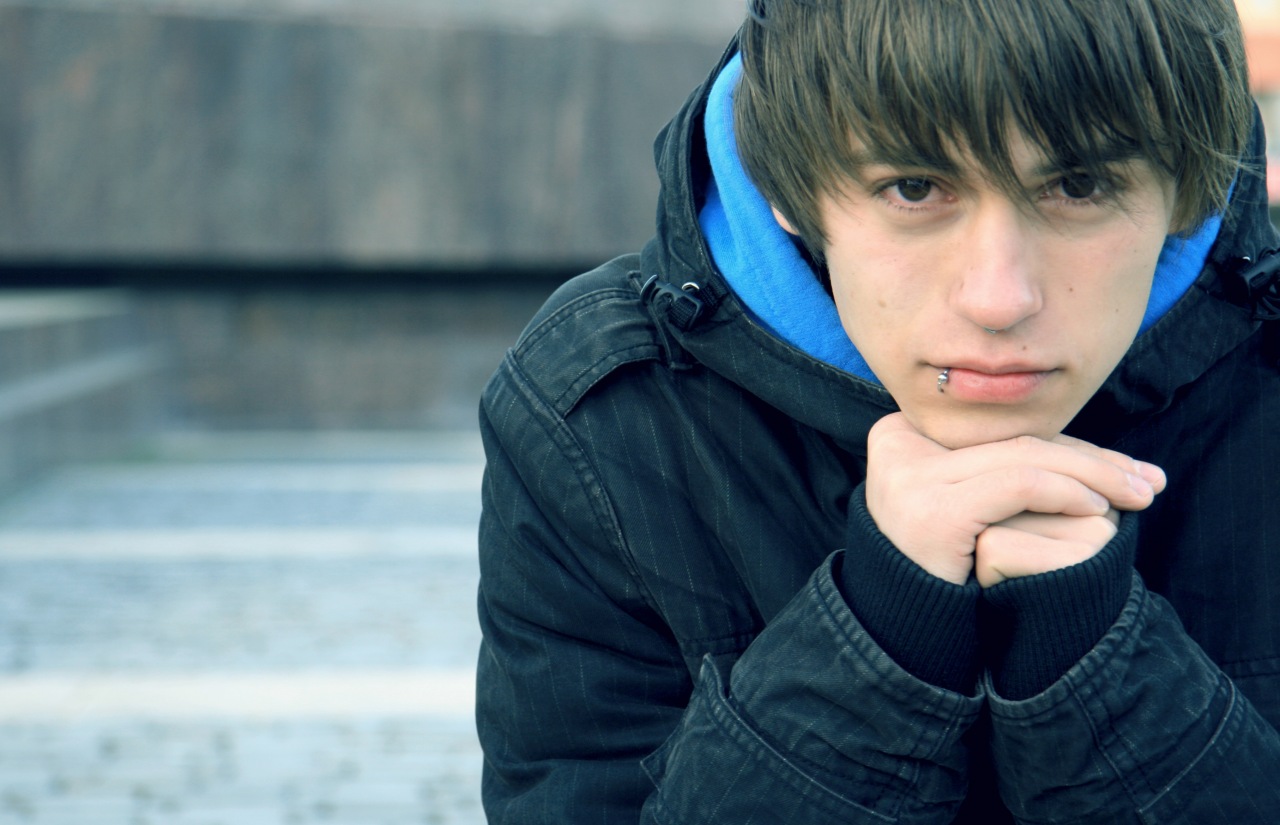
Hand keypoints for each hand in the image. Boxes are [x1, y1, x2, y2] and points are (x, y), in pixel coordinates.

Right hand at [865, 413, 1164, 584]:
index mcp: (901, 435)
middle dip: (1090, 459)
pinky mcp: (935, 512)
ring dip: (1092, 474)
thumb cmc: (953, 566)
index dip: (1068, 444)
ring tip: (1137, 495)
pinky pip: (1017, 486)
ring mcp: (912, 479)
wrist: (912, 630)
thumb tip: (1099, 450)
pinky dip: (1064, 491)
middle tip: (1149, 478)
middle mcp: (898, 446)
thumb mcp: (976, 504)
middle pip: (1013, 441)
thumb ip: (1013, 468)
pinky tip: (1098, 510)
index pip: (1002, 431)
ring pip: (1023, 456)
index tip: (1124, 464)